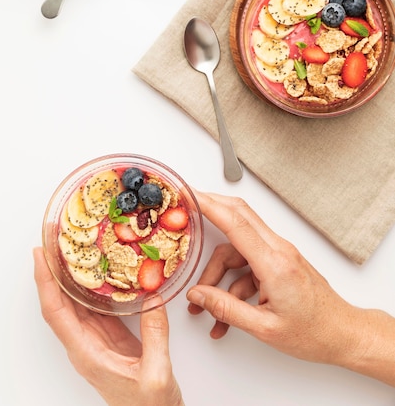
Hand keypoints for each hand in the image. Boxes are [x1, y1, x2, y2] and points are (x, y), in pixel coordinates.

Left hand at [33, 247, 183, 405]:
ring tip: (71, 247)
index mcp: (86, 353)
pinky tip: (98, 269)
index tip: (40, 255)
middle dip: (52, 270)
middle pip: (59, 302)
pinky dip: (91, 284)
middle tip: (52, 240)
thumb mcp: (156, 372)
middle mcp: (84, 344)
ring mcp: (95, 339)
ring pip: (75, 301)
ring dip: (69, 275)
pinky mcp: (110, 335)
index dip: (45, 282)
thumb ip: (156, 333)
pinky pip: (94, 305)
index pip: (55, 312)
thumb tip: (153, 296)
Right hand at [186, 191, 394, 385]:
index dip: (209, 204)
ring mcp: (279, 254)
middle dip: (209, 210)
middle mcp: (278, 250)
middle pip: (238, 216)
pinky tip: (227, 313)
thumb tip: (197, 296)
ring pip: (236, 249)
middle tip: (185, 210)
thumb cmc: (314, 332)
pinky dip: (232, 285)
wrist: (343, 334)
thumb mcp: (265, 328)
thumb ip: (226, 309)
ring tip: (207, 309)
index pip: (236, 222)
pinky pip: (246, 264)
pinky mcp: (279, 263)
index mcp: (275, 263)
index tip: (189, 193)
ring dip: (217, 274)